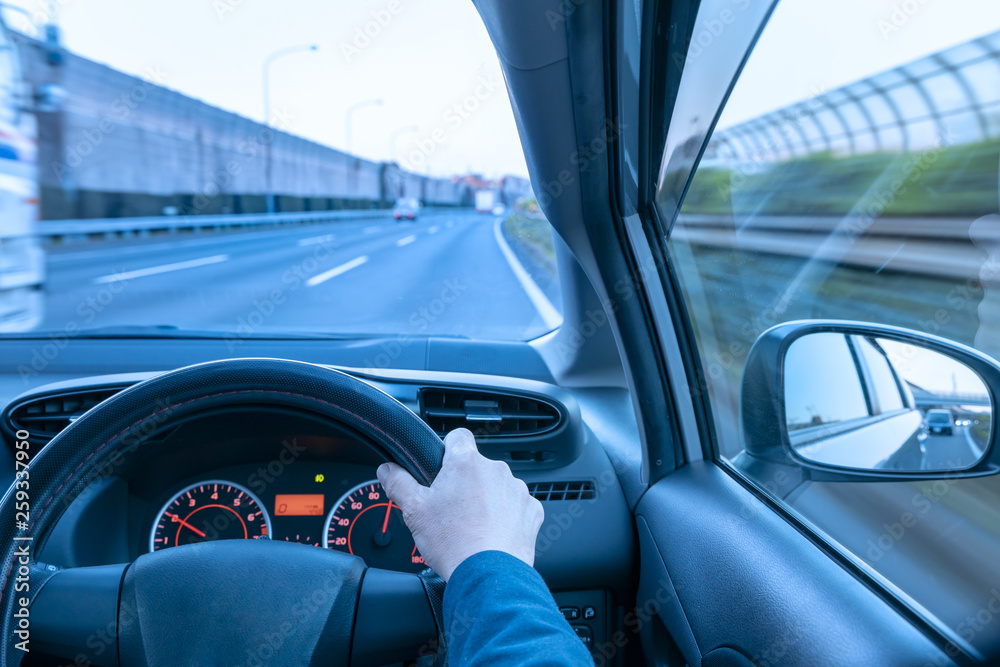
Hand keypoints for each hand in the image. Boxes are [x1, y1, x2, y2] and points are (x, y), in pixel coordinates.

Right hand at [377, 428, 543, 581]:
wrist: (489, 575)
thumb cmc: (454, 543)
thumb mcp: (414, 511)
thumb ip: (398, 483)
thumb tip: (387, 469)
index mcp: (466, 463)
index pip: (458, 437)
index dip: (447, 449)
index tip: (442, 465)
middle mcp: (495, 470)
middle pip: (476, 468)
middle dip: (465, 483)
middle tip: (451, 509)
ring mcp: (517, 490)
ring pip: (497, 487)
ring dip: (487, 500)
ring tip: (473, 526)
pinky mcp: (531, 511)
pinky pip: (517, 506)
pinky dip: (507, 517)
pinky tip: (493, 534)